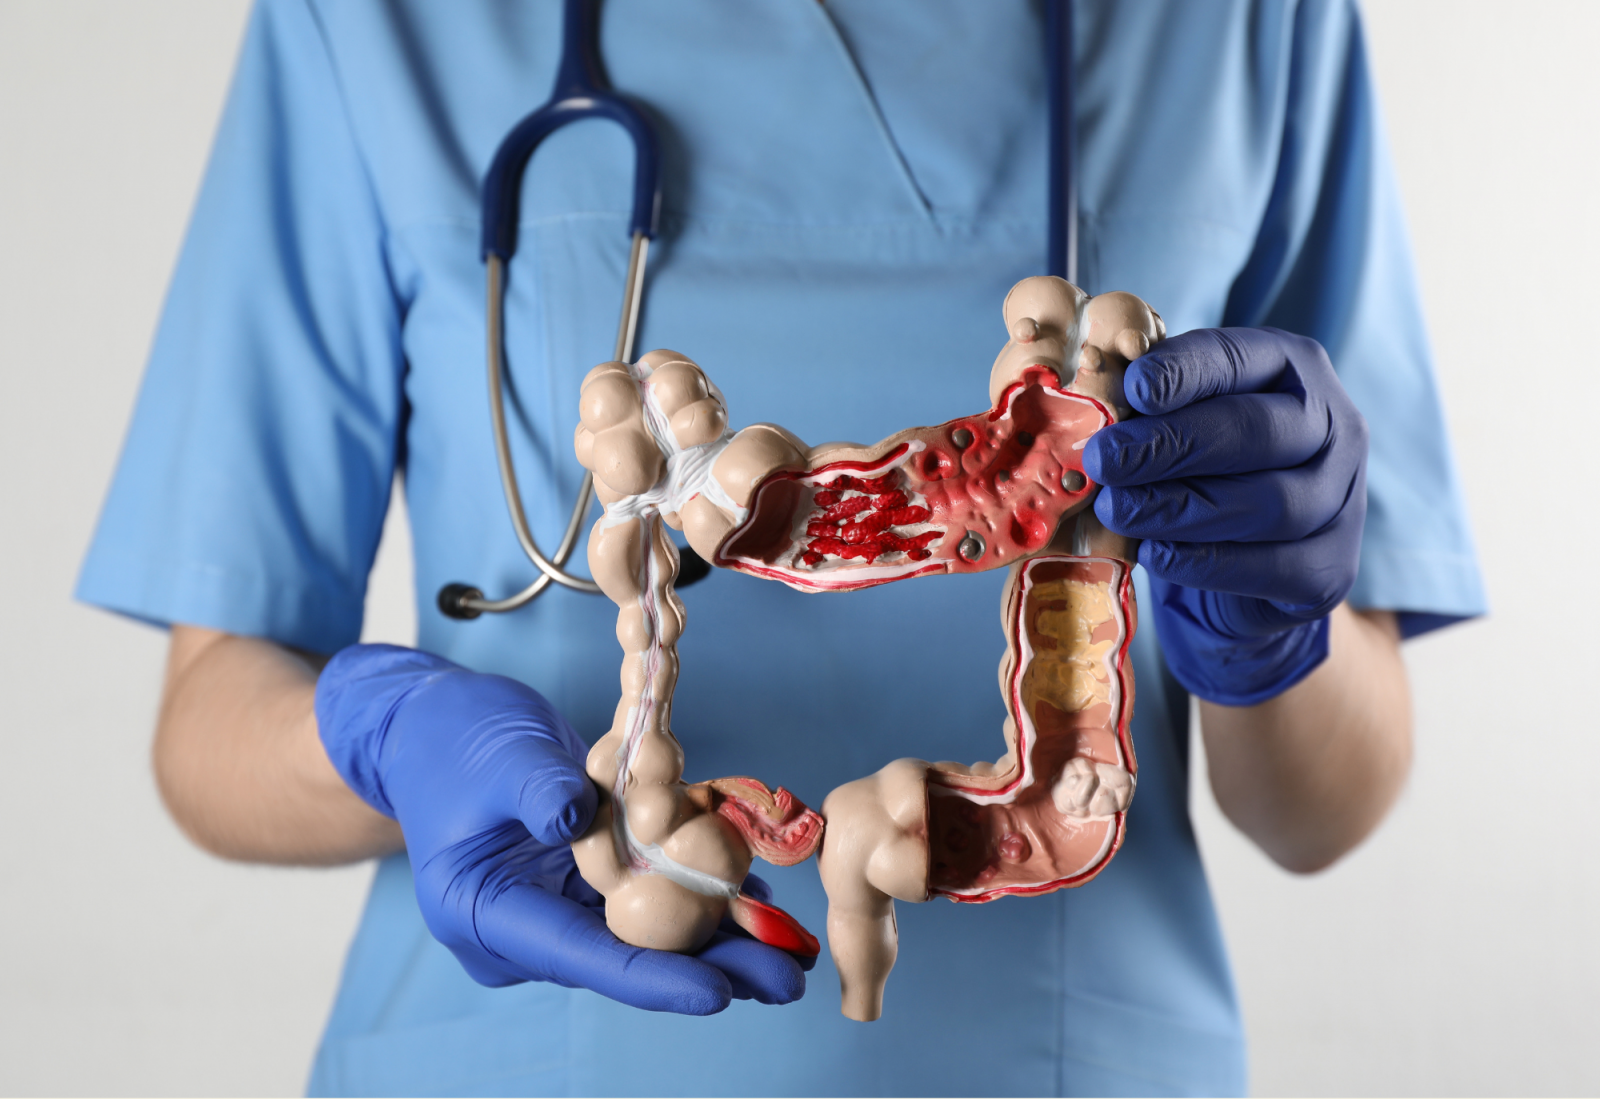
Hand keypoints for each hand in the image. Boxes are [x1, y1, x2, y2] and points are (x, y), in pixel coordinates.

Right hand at [314, 644, 806, 1012]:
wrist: (428, 727)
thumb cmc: (450, 740)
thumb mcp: (496, 753)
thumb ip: (537, 786)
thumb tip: (578, 818)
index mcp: (485, 913)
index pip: (581, 956)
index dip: (654, 976)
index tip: (718, 992)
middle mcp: (523, 926)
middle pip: (626, 955)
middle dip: (708, 968)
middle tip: (786, 980)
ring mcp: (552, 906)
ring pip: (644, 932)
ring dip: (714, 937)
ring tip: (788, 948)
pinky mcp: (576, 883)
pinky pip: (644, 898)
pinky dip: (695, 895)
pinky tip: (753, 897)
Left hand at [1083, 327, 1367, 705]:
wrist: (1255, 560)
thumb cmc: (1209, 470)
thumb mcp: (1185, 422)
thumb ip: (1151, 409)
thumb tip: (1089, 409)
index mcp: (1293, 369)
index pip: (1238, 360)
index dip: (1184, 372)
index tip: (1132, 387)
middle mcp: (1335, 426)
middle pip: (1255, 431)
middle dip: (1171, 445)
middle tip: (1103, 459)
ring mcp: (1342, 498)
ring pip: (1268, 503)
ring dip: (1180, 508)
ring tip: (1117, 510)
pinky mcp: (1332, 567)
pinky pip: (1271, 566)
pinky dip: (1205, 561)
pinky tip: (1155, 554)